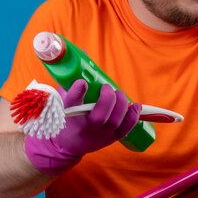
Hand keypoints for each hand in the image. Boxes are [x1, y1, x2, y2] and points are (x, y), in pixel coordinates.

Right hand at [24, 80, 141, 175]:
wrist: (67, 145)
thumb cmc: (67, 116)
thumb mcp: (62, 98)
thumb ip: (72, 77)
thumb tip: (84, 52)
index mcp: (68, 115)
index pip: (71, 104)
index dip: (77, 92)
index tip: (82, 82)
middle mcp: (84, 127)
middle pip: (98, 116)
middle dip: (107, 99)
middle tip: (107, 88)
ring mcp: (99, 135)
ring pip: (114, 122)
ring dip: (121, 105)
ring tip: (119, 94)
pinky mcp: (110, 139)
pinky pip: (125, 129)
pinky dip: (133, 117)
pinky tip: (135, 106)